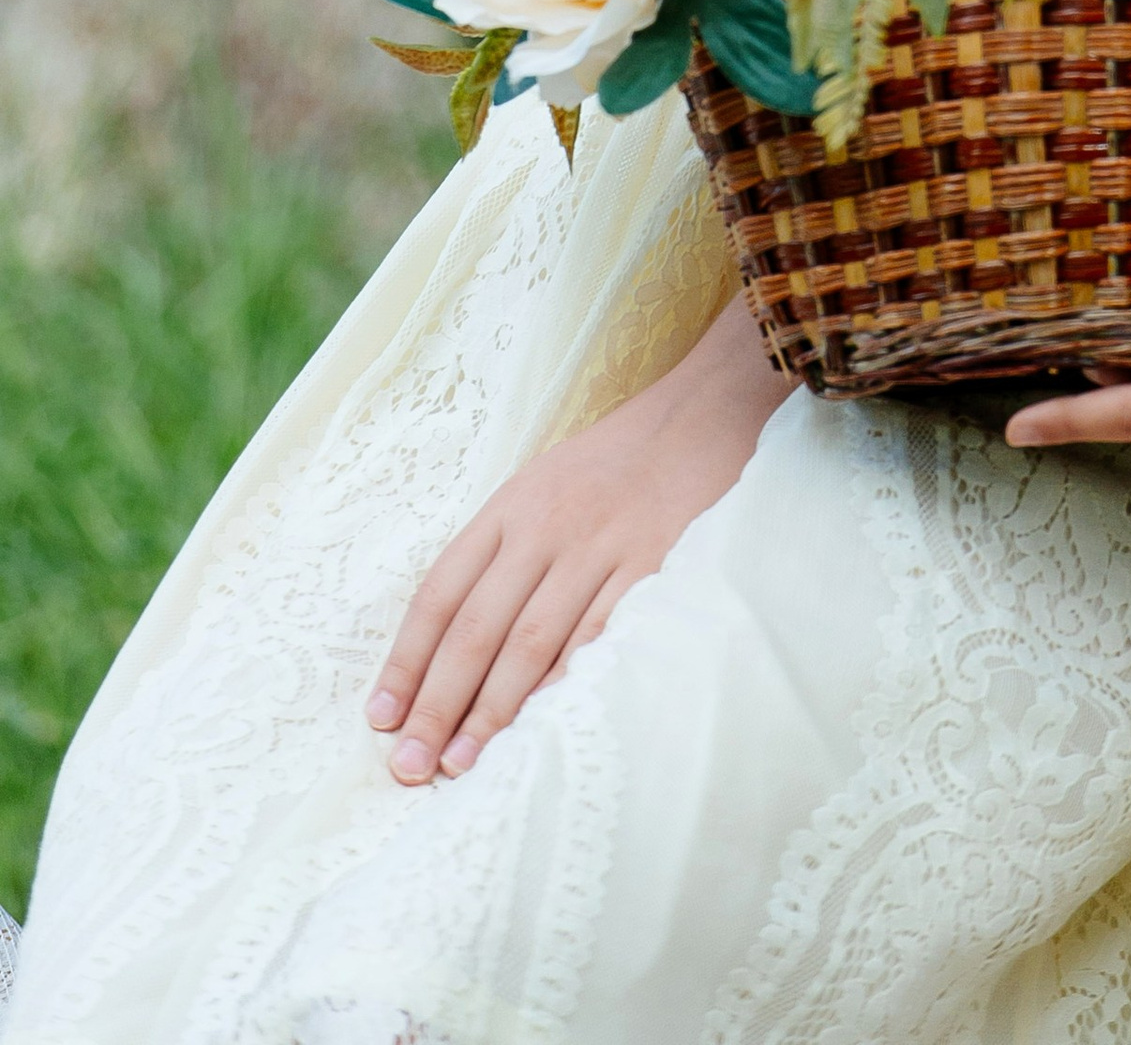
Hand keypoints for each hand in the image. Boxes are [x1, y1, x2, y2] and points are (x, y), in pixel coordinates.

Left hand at [365, 294, 788, 782]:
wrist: (704, 410)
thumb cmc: (617, 458)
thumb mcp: (544, 482)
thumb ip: (502, 548)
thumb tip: (453, 642)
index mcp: (511, 506)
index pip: (441, 592)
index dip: (407, 660)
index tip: (380, 720)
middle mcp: (545, 526)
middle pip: (477, 627)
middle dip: (438, 703)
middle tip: (410, 766)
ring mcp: (599, 546)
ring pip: (532, 641)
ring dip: (494, 709)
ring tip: (465, 763)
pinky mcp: (652, 563)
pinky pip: (600, 634)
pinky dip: (567, 683)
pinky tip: (543, 724)